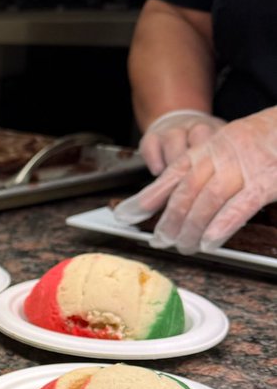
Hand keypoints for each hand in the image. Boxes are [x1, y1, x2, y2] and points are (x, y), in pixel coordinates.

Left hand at [113, 106, 276, 253]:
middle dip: (169, 220)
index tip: (126, 215)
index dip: (147, 197)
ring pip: (207, 201)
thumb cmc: (258, 141)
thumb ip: (198, 170)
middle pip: (186, 191)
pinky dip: (221, 226)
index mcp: (206, 149)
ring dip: (192, 229)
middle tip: (161, 241)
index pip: (171, 175)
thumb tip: (169, 198)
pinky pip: (239, 206)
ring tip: (184, 247)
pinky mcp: (265, 183)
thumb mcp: (222, 147)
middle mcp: (220, 157)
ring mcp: (243, 169)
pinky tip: (209, 242)